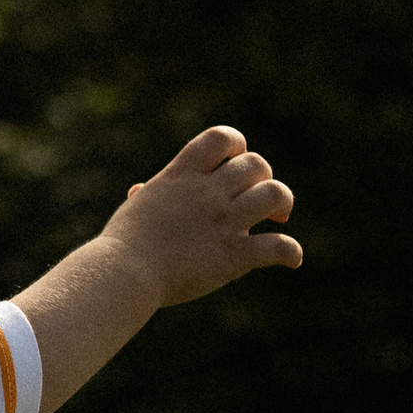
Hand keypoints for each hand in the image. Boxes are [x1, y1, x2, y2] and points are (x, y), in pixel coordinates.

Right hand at [103, 126, 302, 305]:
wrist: (122, 274)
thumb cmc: (121, 246)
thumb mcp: (134, 209)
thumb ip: (147, 196)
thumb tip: (140, 191)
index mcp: (182, 176)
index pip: (221, 138)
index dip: (237, 144)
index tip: (234, 163)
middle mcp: (207, 193)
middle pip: (256, 164)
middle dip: (262, 178)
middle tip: (256, 201)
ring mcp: (223, 222)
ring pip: (275, 194)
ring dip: (282, 203)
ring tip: (278, 219)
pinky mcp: (234, 255)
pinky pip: (277, 246)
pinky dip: (290, 252)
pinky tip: (291, 259)